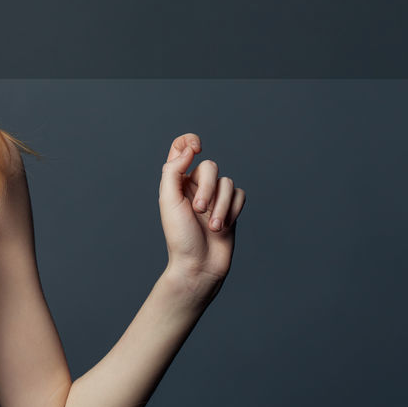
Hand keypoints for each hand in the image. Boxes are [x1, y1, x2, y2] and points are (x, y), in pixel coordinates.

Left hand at [158, 133, 245, 297]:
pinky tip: (223, 227)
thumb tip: (188, 149)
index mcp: (176, 181)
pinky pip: (239, 195)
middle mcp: (195, 186)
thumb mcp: (169, 200)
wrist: (199, 266)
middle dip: (208, 188)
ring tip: (213, 227)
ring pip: (227, 182)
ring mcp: (214, 198)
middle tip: (198, 211)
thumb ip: (174, 171)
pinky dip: (232, 210)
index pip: (181, 148)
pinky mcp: (230, 209)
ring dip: (221, 206)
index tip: (196, 147)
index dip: (188, 140)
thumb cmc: (180, 236)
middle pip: (210, 166)